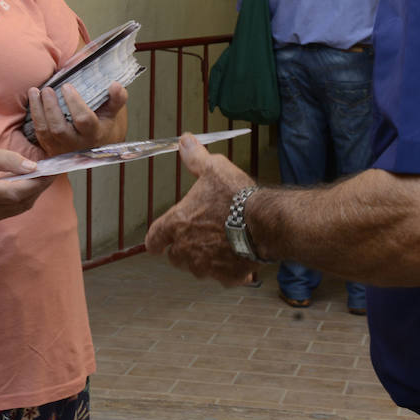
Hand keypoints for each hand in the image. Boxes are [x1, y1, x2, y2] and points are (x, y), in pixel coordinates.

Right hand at [0, 146, 56, 220]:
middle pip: (22, 200)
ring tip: (45, 174)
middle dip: (40, 185)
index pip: (16, 191)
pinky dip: (28, 196)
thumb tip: (33, 167)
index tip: (51, 170)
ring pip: (23, 206)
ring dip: (36, 191)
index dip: (36, 183)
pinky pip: (17, 208)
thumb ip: (9, 160)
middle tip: (54, 169)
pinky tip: (32, 182)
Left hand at [28, 82, 128, 155]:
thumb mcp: (112, 113)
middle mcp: (76, 144)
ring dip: (38, 110)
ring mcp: (61, 148)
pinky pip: (38, 133)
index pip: (83, 120)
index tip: (67, 86)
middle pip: (59, 129)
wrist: (93, 145)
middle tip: (47, 89)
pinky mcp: (50, 148)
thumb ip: (117, 99)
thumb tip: (115, 85)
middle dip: (51, 107)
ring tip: (35, 91)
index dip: (74, 103)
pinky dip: (34, 116)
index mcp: (94, 134)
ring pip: (45, 132)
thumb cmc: (102, 124)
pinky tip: (33, 100)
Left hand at [145, 133, 259, 285]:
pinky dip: (227, 272)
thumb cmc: (236, 195)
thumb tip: (184, 140)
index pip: (154, 239)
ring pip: (197, 269)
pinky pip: (222, 278)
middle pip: (175, 257)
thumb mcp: (213, 168)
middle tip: (196, 238)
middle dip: (182, 250)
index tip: (154, 243)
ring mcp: (206, 266)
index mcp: (177, 224)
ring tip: (217, 248)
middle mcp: (187, 249)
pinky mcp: (227, 277)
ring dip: (203, 261)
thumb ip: (195, 157)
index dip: (154, 241)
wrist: (264, 222)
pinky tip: (236, 260)